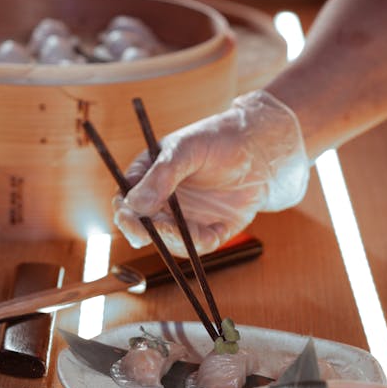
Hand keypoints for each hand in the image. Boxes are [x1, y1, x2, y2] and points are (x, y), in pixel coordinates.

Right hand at [113, 90, 309, 255]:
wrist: (261, 152)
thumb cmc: (220, 141)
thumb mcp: (187, 151)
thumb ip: (162, 176)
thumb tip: (135, 205)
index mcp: (148, 177)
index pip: (125, 202)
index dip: (125, 214)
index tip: (131, 219)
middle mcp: (162, 201)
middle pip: (144, 228)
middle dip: (153, 232)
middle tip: (166, 229)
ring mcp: (184, 218)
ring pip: (169, 242)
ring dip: (180, 241)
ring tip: (200, 232)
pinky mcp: (207, 230)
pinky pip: (198, 246)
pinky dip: (204, 243)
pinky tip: (218, 231)